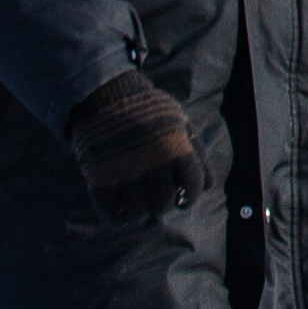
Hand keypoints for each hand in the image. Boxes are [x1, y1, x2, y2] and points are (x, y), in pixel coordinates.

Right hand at [66, 67, 203, 222]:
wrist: (105, 92)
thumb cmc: (148, 109)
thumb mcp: (179, 121)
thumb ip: (195, 152)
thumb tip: (208, 186)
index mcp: (175, 146)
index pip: (192, 185)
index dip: (191, 197)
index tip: (184, 200)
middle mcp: (152, 160)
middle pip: (163, 203)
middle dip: (163, 205)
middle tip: (158, 201)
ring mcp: (124, 169)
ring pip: (137, 211)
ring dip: (140, 212)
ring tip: (138, 206)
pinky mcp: (99, 175)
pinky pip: (109, 211)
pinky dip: (115, 216)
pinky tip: (118, 212)